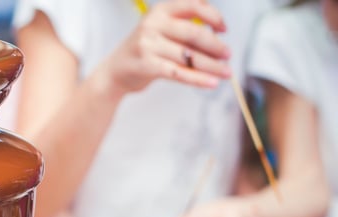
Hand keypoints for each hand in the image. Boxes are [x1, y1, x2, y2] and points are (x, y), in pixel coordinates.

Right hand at [98, 0, 230, 95]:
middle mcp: (153, 24)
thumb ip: (184, 29)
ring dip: (212, 66)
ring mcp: (148, 45)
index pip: (194, 5)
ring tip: (226, 73)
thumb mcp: (161, 30)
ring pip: (188, 56)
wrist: (114, 72)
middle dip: (216, 46)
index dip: (214, 16)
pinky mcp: (146, 65)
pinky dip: (197, 79)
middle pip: (194, 33)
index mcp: (160, 10)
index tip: (224, 29)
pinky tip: (211, 83)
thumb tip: (218, 38)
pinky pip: (178, 73)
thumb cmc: (144, 51)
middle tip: (228, 55)